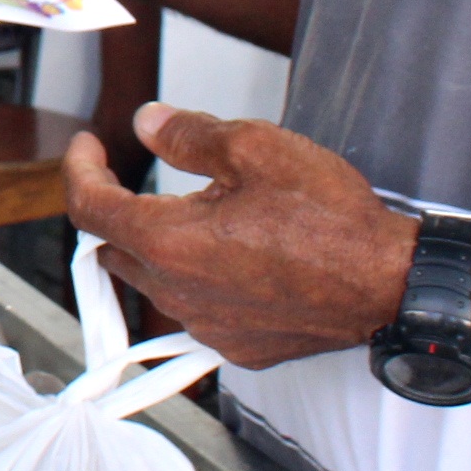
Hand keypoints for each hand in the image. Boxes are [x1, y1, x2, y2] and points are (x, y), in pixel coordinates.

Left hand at [62, 107, 417, 366]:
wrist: (391, 284)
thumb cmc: (332, 220)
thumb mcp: (256, 149)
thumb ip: (189, 136)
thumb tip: (148, 124)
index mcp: (169, 242)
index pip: (90, 208)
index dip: (80, 169)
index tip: (89, 147)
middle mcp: (179, 293)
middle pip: (115, 250)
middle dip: (114, 211)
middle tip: (132, 178)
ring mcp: (209, 327)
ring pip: (155, 283)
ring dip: (156, 248)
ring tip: (193, 213)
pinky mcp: (239, 347)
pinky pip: (197, 311)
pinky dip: (196, 281)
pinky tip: (230, 257)